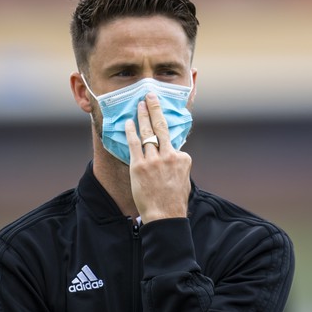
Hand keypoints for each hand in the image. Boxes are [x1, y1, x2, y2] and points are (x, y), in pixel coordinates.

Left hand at [125, 92, 191, 221]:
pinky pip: (134, 144)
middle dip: (155, 109)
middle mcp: (169, 156)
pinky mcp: (139, 166)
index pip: (173, 143)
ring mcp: (154, 160)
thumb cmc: (175, 202)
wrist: (165, 216)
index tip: (162, 133)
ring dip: (142, 116)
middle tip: (150, 95)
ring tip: (139, 104)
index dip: (166, 141)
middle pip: (162, 127)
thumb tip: (174, 157)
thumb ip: (178, 166)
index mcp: (183, 158)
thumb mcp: (184, 180)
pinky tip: (127, 122)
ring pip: (147, 132)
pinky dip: (130, 131)